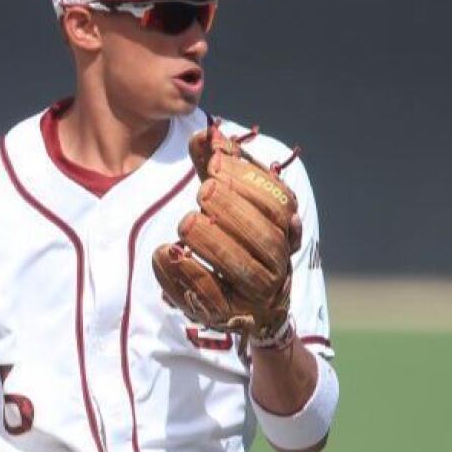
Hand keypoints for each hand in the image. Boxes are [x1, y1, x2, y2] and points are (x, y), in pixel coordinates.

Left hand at [152, 123, 301, 351]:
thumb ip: (215, 166)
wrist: (245, 306)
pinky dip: (190, 276)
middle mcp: (278, 262)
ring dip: (215, 244)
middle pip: (266, 238)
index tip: (214, 164)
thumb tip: (205, 135)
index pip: (278, 203)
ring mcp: (256, 294)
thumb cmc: (233, 237)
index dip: (248, 181)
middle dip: (234, 211)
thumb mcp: (225, 198)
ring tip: (185, 222)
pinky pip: (213, 300)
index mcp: (284, 229)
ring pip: (246, 271)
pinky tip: (167, 253)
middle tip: (202, 192)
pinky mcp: (228, 316)